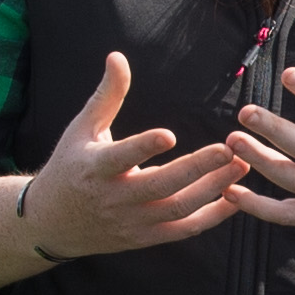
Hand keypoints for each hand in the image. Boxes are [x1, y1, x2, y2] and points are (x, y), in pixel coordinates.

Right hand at [23, 50, 247, 257]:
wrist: (52, 223)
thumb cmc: (70, 166)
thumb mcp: (81, 129)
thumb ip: (106, 96)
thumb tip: (117, 56)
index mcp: (95, 168)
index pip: (121, 158)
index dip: (143, 148)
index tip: (169, 134)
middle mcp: (114, 198)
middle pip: (160, 186)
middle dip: (197, 168)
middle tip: (228, 149)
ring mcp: (131, 222)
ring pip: (177, 208)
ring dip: (212, 189)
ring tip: (241, 166)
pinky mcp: (144, 238)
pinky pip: (183, 230)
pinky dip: (211, 217)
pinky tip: (234, 198)